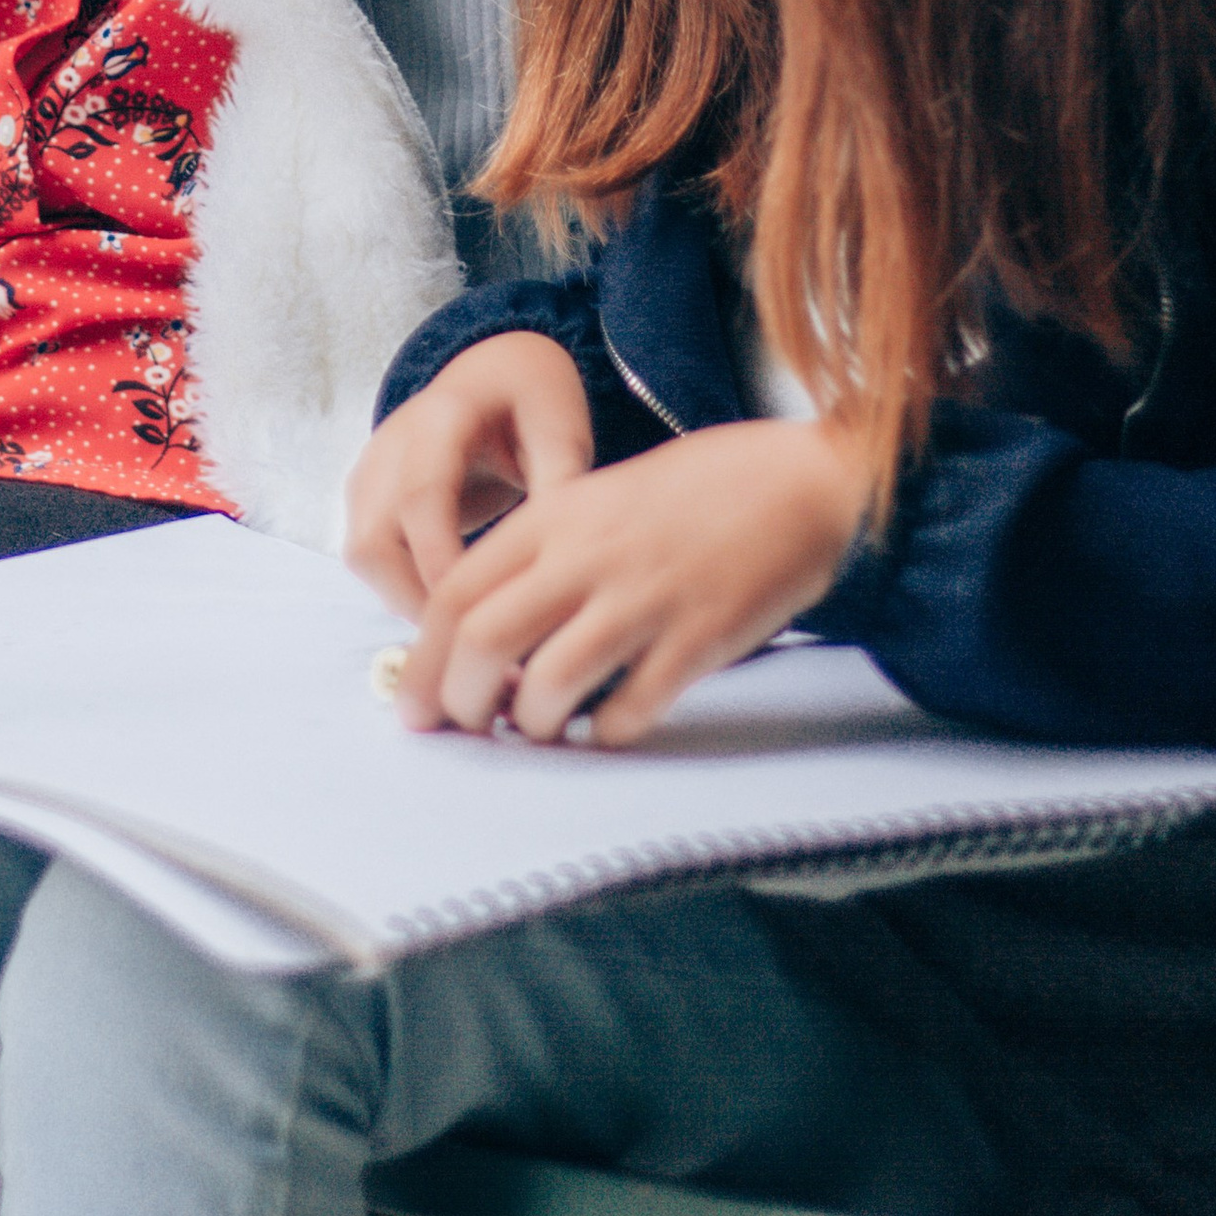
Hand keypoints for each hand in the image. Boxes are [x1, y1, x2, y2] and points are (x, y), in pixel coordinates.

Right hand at [346, 332, 597, 613]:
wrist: (491, 369)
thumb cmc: (530, 399)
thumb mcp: (561, 429)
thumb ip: (560, 485)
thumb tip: (557, 569)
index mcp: (441, 417)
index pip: (421, 498)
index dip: (440, 563)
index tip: (482, 615)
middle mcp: (389, 445)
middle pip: (372, 543)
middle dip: (416, 601)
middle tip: (478, 641)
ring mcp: (369, 471)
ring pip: (362, 558)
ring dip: (407, 600)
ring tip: (470, 628)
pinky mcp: (364, 495)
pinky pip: (369, 556)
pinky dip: (402, 588)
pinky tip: (453, 606)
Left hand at [392, 416, 876, 749]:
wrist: (800, 481)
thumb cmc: (693, 493)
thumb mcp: (597, 499)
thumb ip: (541, 558)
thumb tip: (480, 644)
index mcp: (554, 517)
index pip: (453, 595)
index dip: (421, 663)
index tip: (416, 706)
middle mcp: (588, 555)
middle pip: (484, 641)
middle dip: (460, 702)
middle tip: (469, 729)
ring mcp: (643, 598)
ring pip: (548, 685)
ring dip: (533, 726)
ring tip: (542, 729)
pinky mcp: (698, 639)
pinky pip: (628, 712)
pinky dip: (605, 734)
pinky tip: (608, 726)